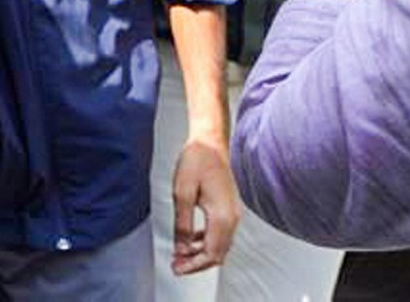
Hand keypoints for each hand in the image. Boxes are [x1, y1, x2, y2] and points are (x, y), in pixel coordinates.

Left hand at [171, 139, 238, 274]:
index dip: (193, 266)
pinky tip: (192, 240)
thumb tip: (182, 248)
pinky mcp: (229, 208)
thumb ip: (183, 224)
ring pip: (220, 246)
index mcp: (222, 216)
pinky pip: (221, 234)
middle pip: (218, 254)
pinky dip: (206, 242)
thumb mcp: (182, 193)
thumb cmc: (197, 160)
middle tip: (176, 265)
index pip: (211, 254)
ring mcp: (233, 213)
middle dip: (196, 263)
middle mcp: (232, 217)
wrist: (210, 141)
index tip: (177, 268)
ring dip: (201, 253)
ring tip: (180, 254)